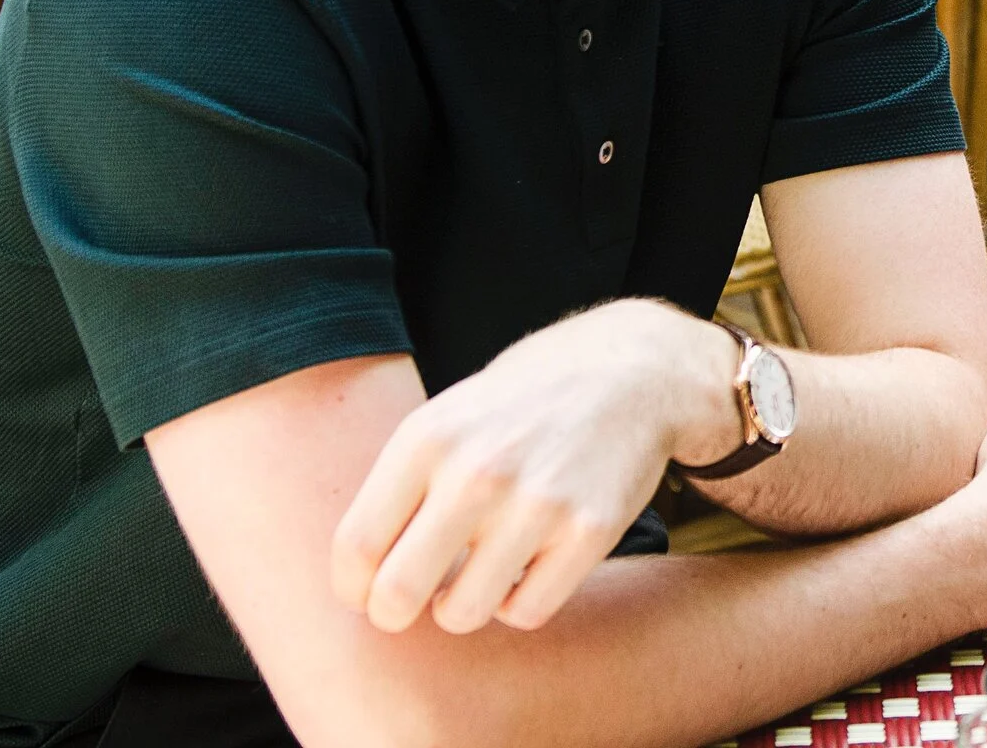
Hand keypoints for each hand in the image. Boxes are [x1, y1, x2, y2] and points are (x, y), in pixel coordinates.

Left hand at [330, 298, 740, 635]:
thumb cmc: (525, 403)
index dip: (352, 587)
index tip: (365, 590)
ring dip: (463, 607)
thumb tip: (359, 575)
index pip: (356, 547)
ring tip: (477, 575)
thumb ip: (402, 485)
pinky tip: (528, 566)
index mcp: (428, 438)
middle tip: (410, 603)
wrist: (634, 371)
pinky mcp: (589, 530)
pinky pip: (526, 612)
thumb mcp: (449, 416)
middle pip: (397, 594)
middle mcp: (477, 472)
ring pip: (463, 615)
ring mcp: (537, 503)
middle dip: (393, 613)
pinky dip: (520, 602)